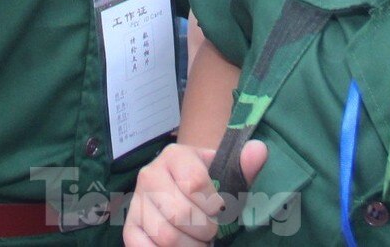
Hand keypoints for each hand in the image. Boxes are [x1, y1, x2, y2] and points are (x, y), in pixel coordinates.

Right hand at [123, 141, 264, 245]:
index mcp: (174, 156)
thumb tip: (259, 151)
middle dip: (205, 231)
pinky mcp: (129, 227)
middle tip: (212, 233)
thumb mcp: (226, 172)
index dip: (214, 205)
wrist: (183, 189)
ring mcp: (137, 202)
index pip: (194, 183)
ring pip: (165, 236)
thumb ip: (243, 166)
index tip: (222, 211)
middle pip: (180, 214)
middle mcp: (149, 175)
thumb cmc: (210, 184)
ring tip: (200, 243)